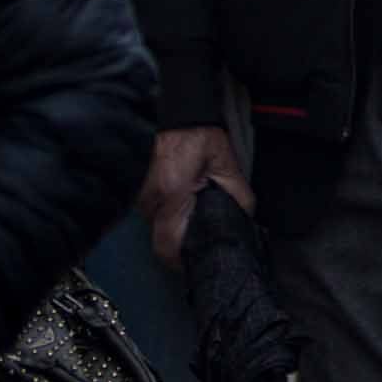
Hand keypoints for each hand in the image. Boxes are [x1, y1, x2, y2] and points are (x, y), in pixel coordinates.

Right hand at [144, 121, 248, 264]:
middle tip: (199, 246)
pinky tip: (181, 207)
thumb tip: (244, 221)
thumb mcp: (228, 167)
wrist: (177, 116)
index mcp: (174, 194)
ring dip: (173, 229)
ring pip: (155, 227)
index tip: (194, 265)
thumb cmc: (201, 138)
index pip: (169, 246)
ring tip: (193, 221)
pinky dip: (166, 215)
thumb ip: (238, 197)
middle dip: (180, 247)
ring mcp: (140, 196)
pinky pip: (152, 213)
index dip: (180, 262)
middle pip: (161, 240)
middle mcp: (151, 199)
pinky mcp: (138, 191)